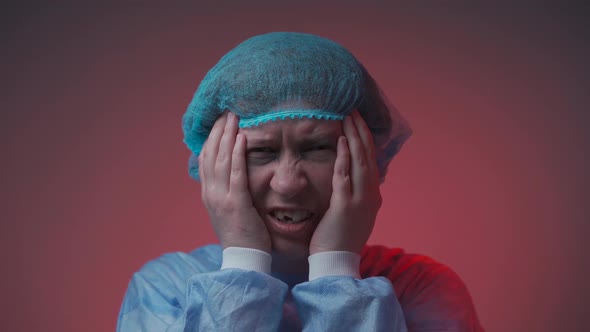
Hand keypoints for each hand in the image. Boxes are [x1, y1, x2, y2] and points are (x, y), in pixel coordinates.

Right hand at [199, 112, 270, 252]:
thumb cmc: (240, 234)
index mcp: (208, 194)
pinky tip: (242, 138)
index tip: (218, 123)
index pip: (205, 160)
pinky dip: (237, 154)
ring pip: (221, 160)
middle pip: (211, 155)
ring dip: (227, 136)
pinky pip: (236, 174)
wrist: (243, 259)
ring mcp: (222, 198)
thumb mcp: (226, 210)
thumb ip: (225, 191)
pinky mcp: (237, 203)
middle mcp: (211, 193)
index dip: (211, 139)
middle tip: (226, 112)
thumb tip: (227, 175)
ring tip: (233, 118)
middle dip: (218, 131)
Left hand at [309, 111, 381, 254]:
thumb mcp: (354, 213)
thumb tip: (351, 177)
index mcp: (372, 196)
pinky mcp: (346, 206)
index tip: (359, 122)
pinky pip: (345, 176)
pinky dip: (345, 157)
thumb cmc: (340, 238)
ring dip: (355, 137)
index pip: (371, 161)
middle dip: (361, 131)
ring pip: (361, 162)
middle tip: (354, 111)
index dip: (366, 140)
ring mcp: (361, 200)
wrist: (337, 262)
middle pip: (368, 156)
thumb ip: (354, 194)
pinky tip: (342, 141)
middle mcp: (371, 195)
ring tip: (348, 118)